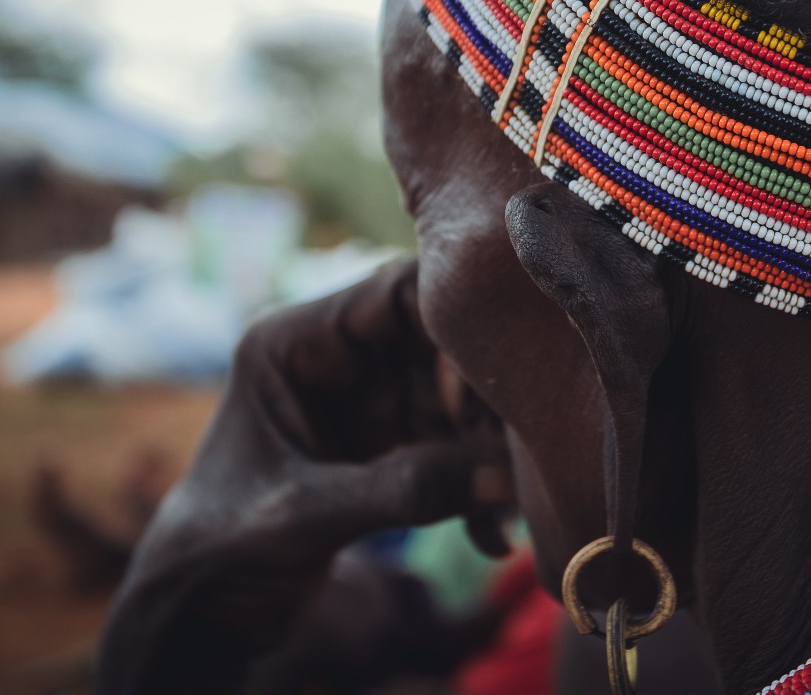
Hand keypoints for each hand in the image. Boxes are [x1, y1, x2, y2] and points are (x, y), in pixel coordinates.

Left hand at [97, 259, 510, 694]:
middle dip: (483, 397)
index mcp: (294, 344)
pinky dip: (476, 487)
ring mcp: (368, 402)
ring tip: (507, 510)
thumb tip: (502, 479)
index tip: (493, 381)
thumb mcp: (305, 516)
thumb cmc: (220, 551)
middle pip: (440, 344)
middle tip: (514, 456)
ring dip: (489, 452)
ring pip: (460, 398)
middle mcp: (337, 361)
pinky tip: (487, 540)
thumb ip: (402, 490)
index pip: (395, 292)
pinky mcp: (391, 445)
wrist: (199, 616)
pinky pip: (455, 447)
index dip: (451, 324)